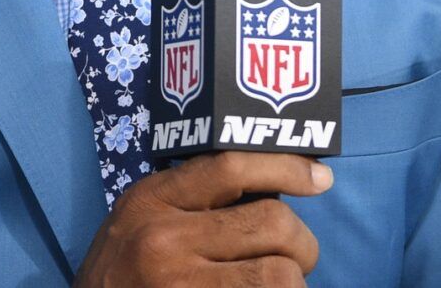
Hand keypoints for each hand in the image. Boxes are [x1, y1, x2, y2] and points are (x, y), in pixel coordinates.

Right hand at [73, 151, 332, 285]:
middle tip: (297, 259)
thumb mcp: (140, 222)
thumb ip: (191, 202)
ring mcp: (179, 286)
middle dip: (302, 245)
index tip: (320, 178)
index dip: (287, 168)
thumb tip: (274, 190)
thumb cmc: (119, 275)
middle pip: (272, 223)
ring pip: (280, 277)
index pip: (232, 165)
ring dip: (293, 284)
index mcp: (152, 200)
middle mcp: (164, 239)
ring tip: (281, 287)